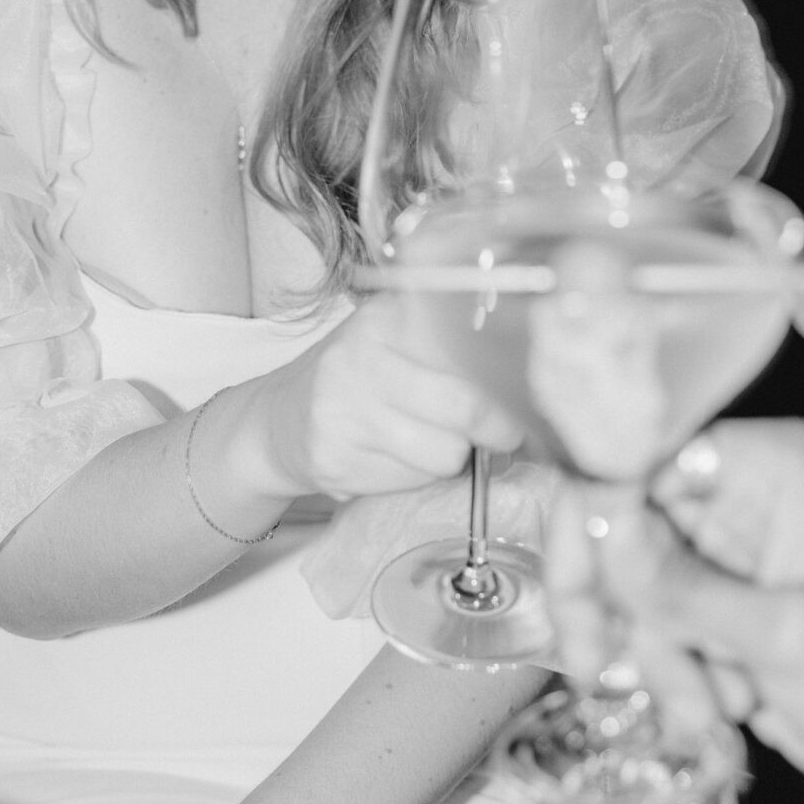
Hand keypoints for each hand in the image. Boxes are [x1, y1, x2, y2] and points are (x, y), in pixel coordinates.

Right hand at [249, 293, 524, 502]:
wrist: (277, 421)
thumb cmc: (356, 378)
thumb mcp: (393, 339)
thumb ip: (448, 344)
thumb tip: (525, 379)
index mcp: (383, 322)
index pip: (467, 350)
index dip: (506, 383)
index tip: (526, 401)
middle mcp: (358, 361)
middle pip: (464, 409)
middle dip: (495, 431)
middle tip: (505, 436)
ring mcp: (341, 413)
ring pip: (442, 455)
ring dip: (451, 459)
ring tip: (433, 444)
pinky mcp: (333, 461)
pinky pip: (409, 482)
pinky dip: (415, 478)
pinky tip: (395, 460)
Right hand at [557, 421, 803, 803]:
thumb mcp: (789, 635)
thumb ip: (684, 588)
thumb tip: (600, 526)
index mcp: (774, 466)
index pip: (643, 456)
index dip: (598, 517)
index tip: (577, 590)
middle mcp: (746, 498)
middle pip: (623, 525)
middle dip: (621, 607)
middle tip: (600, 667)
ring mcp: (733, 563)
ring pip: (633, 591)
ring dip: (657, 661)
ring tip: (709, 713)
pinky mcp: (727, 620)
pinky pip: (657, 636)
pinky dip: (672, 682)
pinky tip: (720, 720)